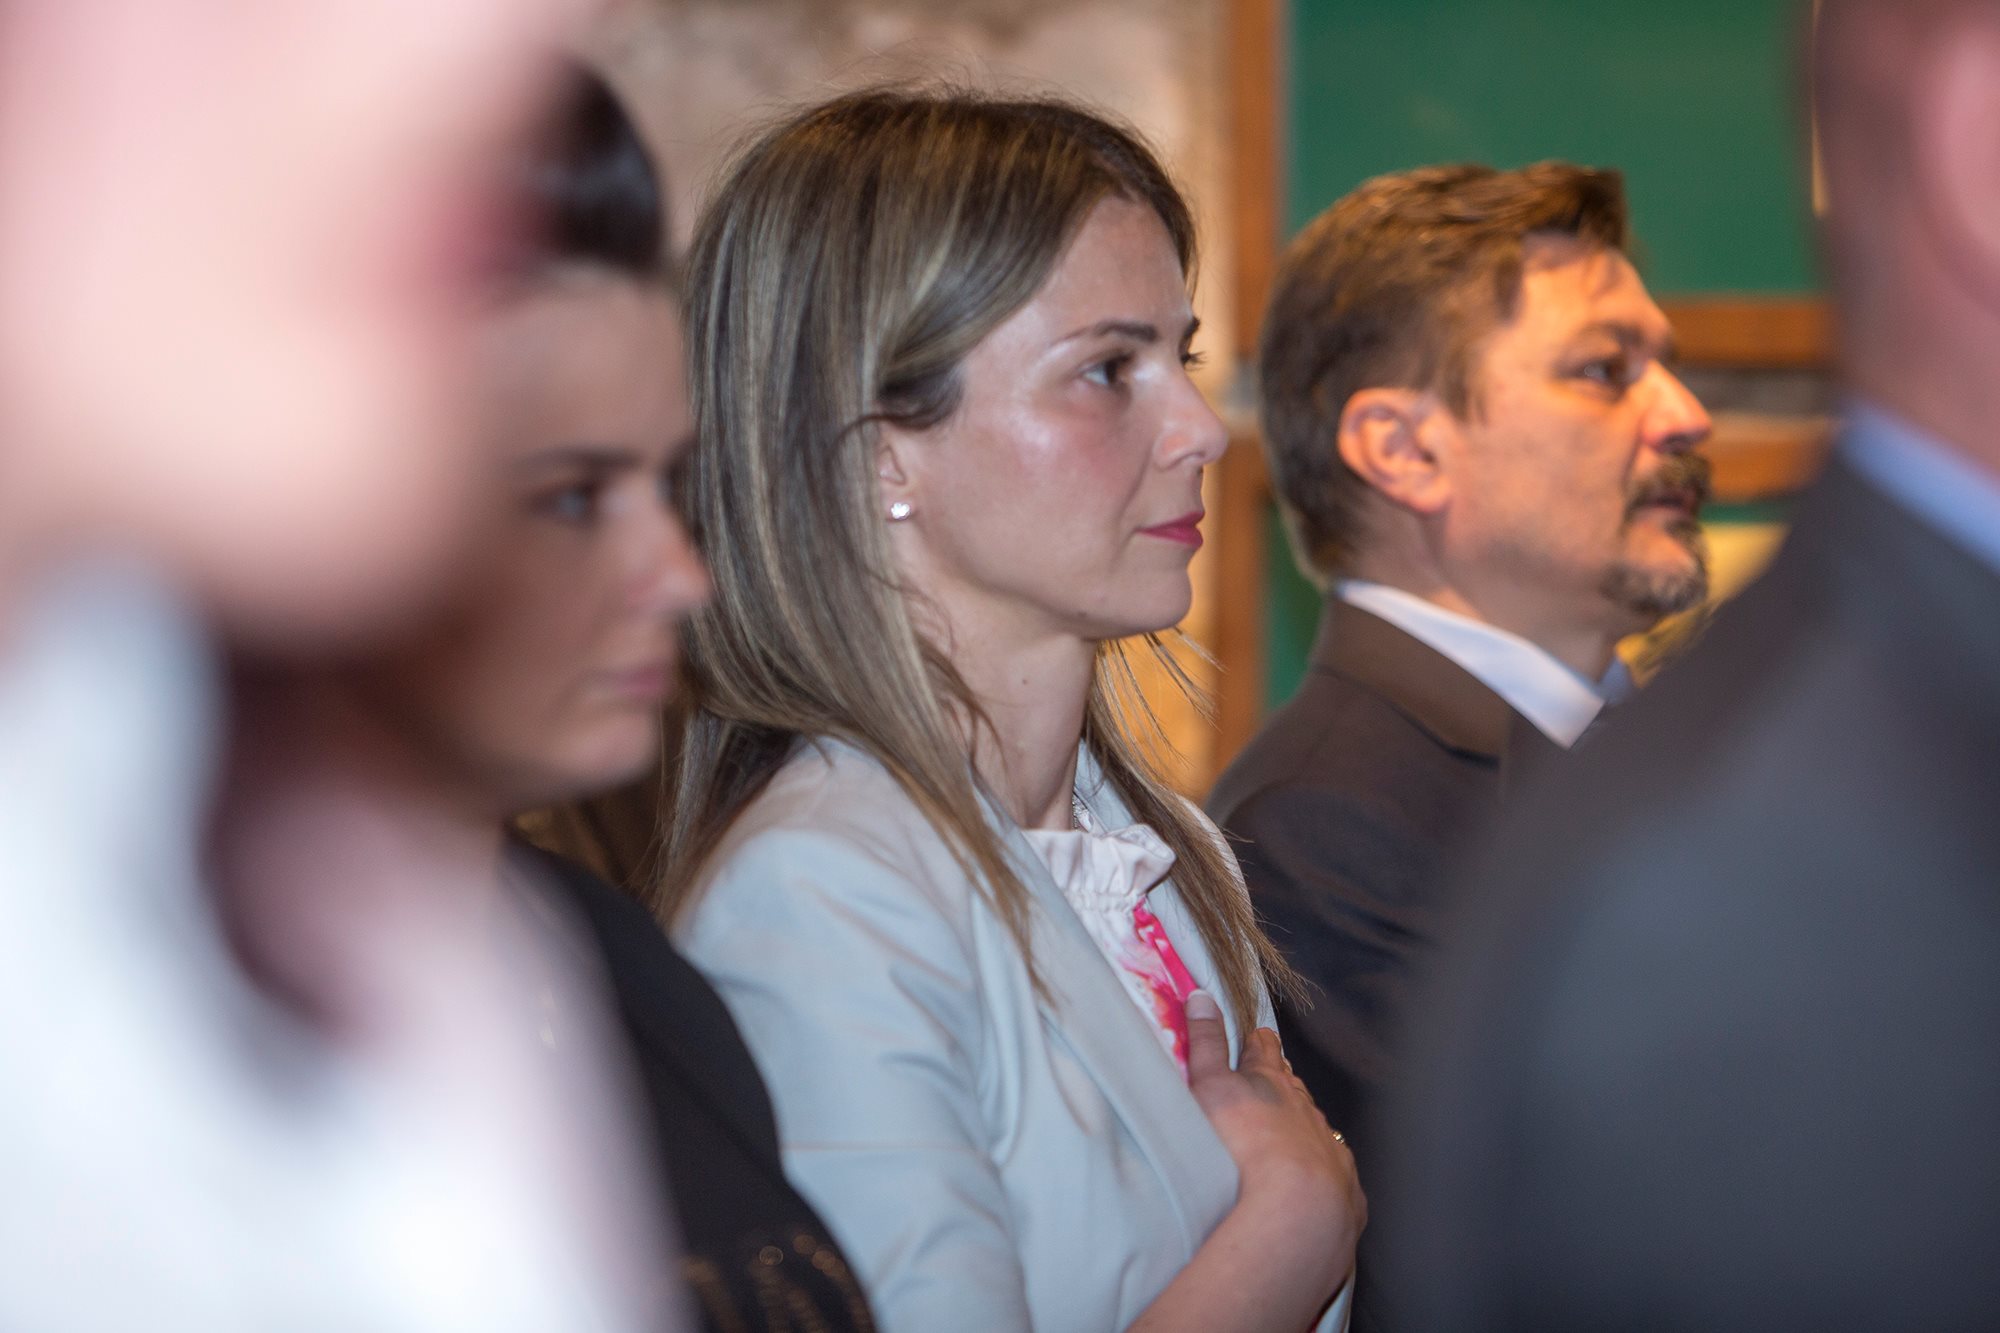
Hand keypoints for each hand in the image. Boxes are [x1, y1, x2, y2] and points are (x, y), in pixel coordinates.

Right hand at [1184, 990, 1365, 1280]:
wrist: (1297, 1210)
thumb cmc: (1243, 1144)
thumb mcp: (1210, 1088)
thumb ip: (1206, 1044)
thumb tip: (1202, 996)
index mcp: (1273, 1083)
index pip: (1266, 1052)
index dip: (1261, 1043)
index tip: (1259, 1036)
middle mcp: (1308, 1111)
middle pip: (1295, 1089)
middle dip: (1285, 1083)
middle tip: (1275, 1079)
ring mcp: (1330, 1150)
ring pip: (1318, 1129)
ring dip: (1304, 1128)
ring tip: (1291, 1133)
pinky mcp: (1345, 1191)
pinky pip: (1336, 1174)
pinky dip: (1325, 1171)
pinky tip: (1317, 1181)